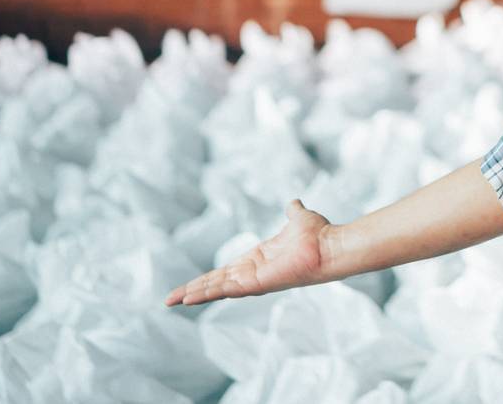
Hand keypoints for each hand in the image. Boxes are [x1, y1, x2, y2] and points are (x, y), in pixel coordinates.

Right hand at [164, 198, 332, 306]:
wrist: (331, 245)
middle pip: (216, 282)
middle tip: (170, 299)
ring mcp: (254, 279)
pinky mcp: (257, 283)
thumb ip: (293, 212)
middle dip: (193, 290)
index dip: (207, 278)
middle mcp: (253, 271)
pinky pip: (227, 289)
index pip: (226, 270)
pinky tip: (190, 298)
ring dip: (194, 293)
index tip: (190, 285)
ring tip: (172, 300)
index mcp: (258, 258)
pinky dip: (208, 293)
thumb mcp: (299, 218)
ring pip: (217, 287)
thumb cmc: (318, 235)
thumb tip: (294, 202)